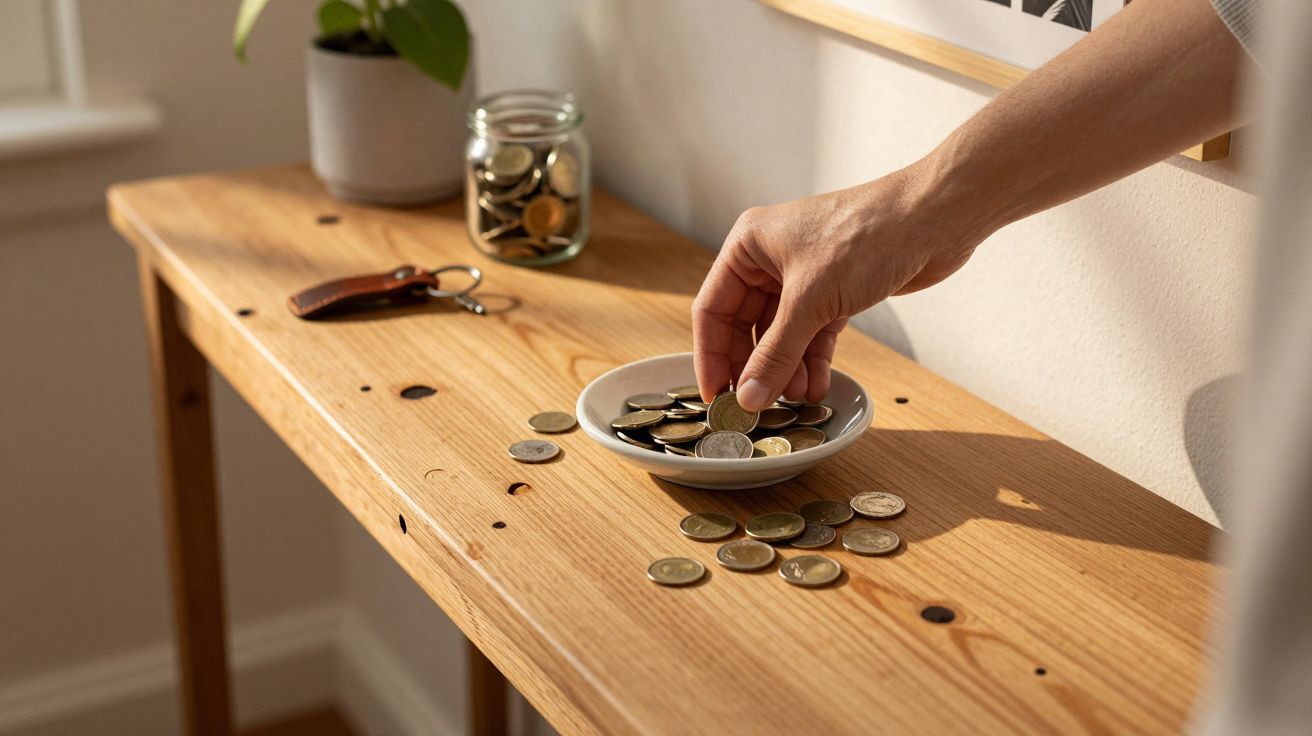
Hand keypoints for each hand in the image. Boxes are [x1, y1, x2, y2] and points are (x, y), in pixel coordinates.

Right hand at [691, 162, 988, 410]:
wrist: (936, 218)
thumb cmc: (869, 234)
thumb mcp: (811, 300)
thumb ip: (776, 353)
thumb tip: (748, 396)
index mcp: (749, 245)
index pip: (713, 309)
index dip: (711, 355)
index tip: (716, 396)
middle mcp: (771, 258)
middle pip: (745, 326)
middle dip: (755, 366)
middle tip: (757, 404)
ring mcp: (804, 275)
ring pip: (781, 333)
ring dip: (786, 368)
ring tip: (797, 397)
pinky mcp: (835, 290)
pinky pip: (811, 333)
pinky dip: (812, 360)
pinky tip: (816, 385)